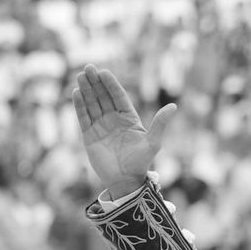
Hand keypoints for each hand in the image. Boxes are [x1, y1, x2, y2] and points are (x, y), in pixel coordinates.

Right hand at [71, 64, 176, 198]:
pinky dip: (79, 105)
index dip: (111, 84)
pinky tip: (76, 92)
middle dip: (95, 82)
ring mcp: (101, 126)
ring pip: (92, 104)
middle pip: (103, 96)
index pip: (118, 96)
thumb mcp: (153, 142)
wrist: (125, 182)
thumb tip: (174, 106)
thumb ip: (160, 124)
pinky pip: (83, 117)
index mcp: (129, 118)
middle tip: (88, 67)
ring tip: (80, 76)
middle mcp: (113, 119)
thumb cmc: (141, 163)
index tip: (104, 72)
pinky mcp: (89, 135)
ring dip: (86, 90)